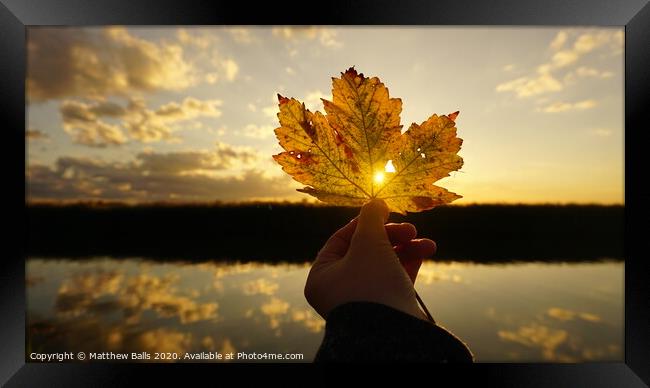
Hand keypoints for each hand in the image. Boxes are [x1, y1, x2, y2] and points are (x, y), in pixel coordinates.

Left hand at [304, 199, 436, 320]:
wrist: (394, 335)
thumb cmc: (372, 285)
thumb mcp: (368, 242)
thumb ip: (371, 218)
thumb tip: (375, 202)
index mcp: (322, 276)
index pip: (340, 239)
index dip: (364, 222)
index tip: (384, 212)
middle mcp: (339, 290)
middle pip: (366, 249)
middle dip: (392, 236)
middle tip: (411, 229)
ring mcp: (364, 300)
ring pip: (385, 263)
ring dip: (407, 248)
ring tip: (427, 244)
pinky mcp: (386, 308)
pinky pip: (396, 278)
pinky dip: (411, 263)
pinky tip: (426, 251)